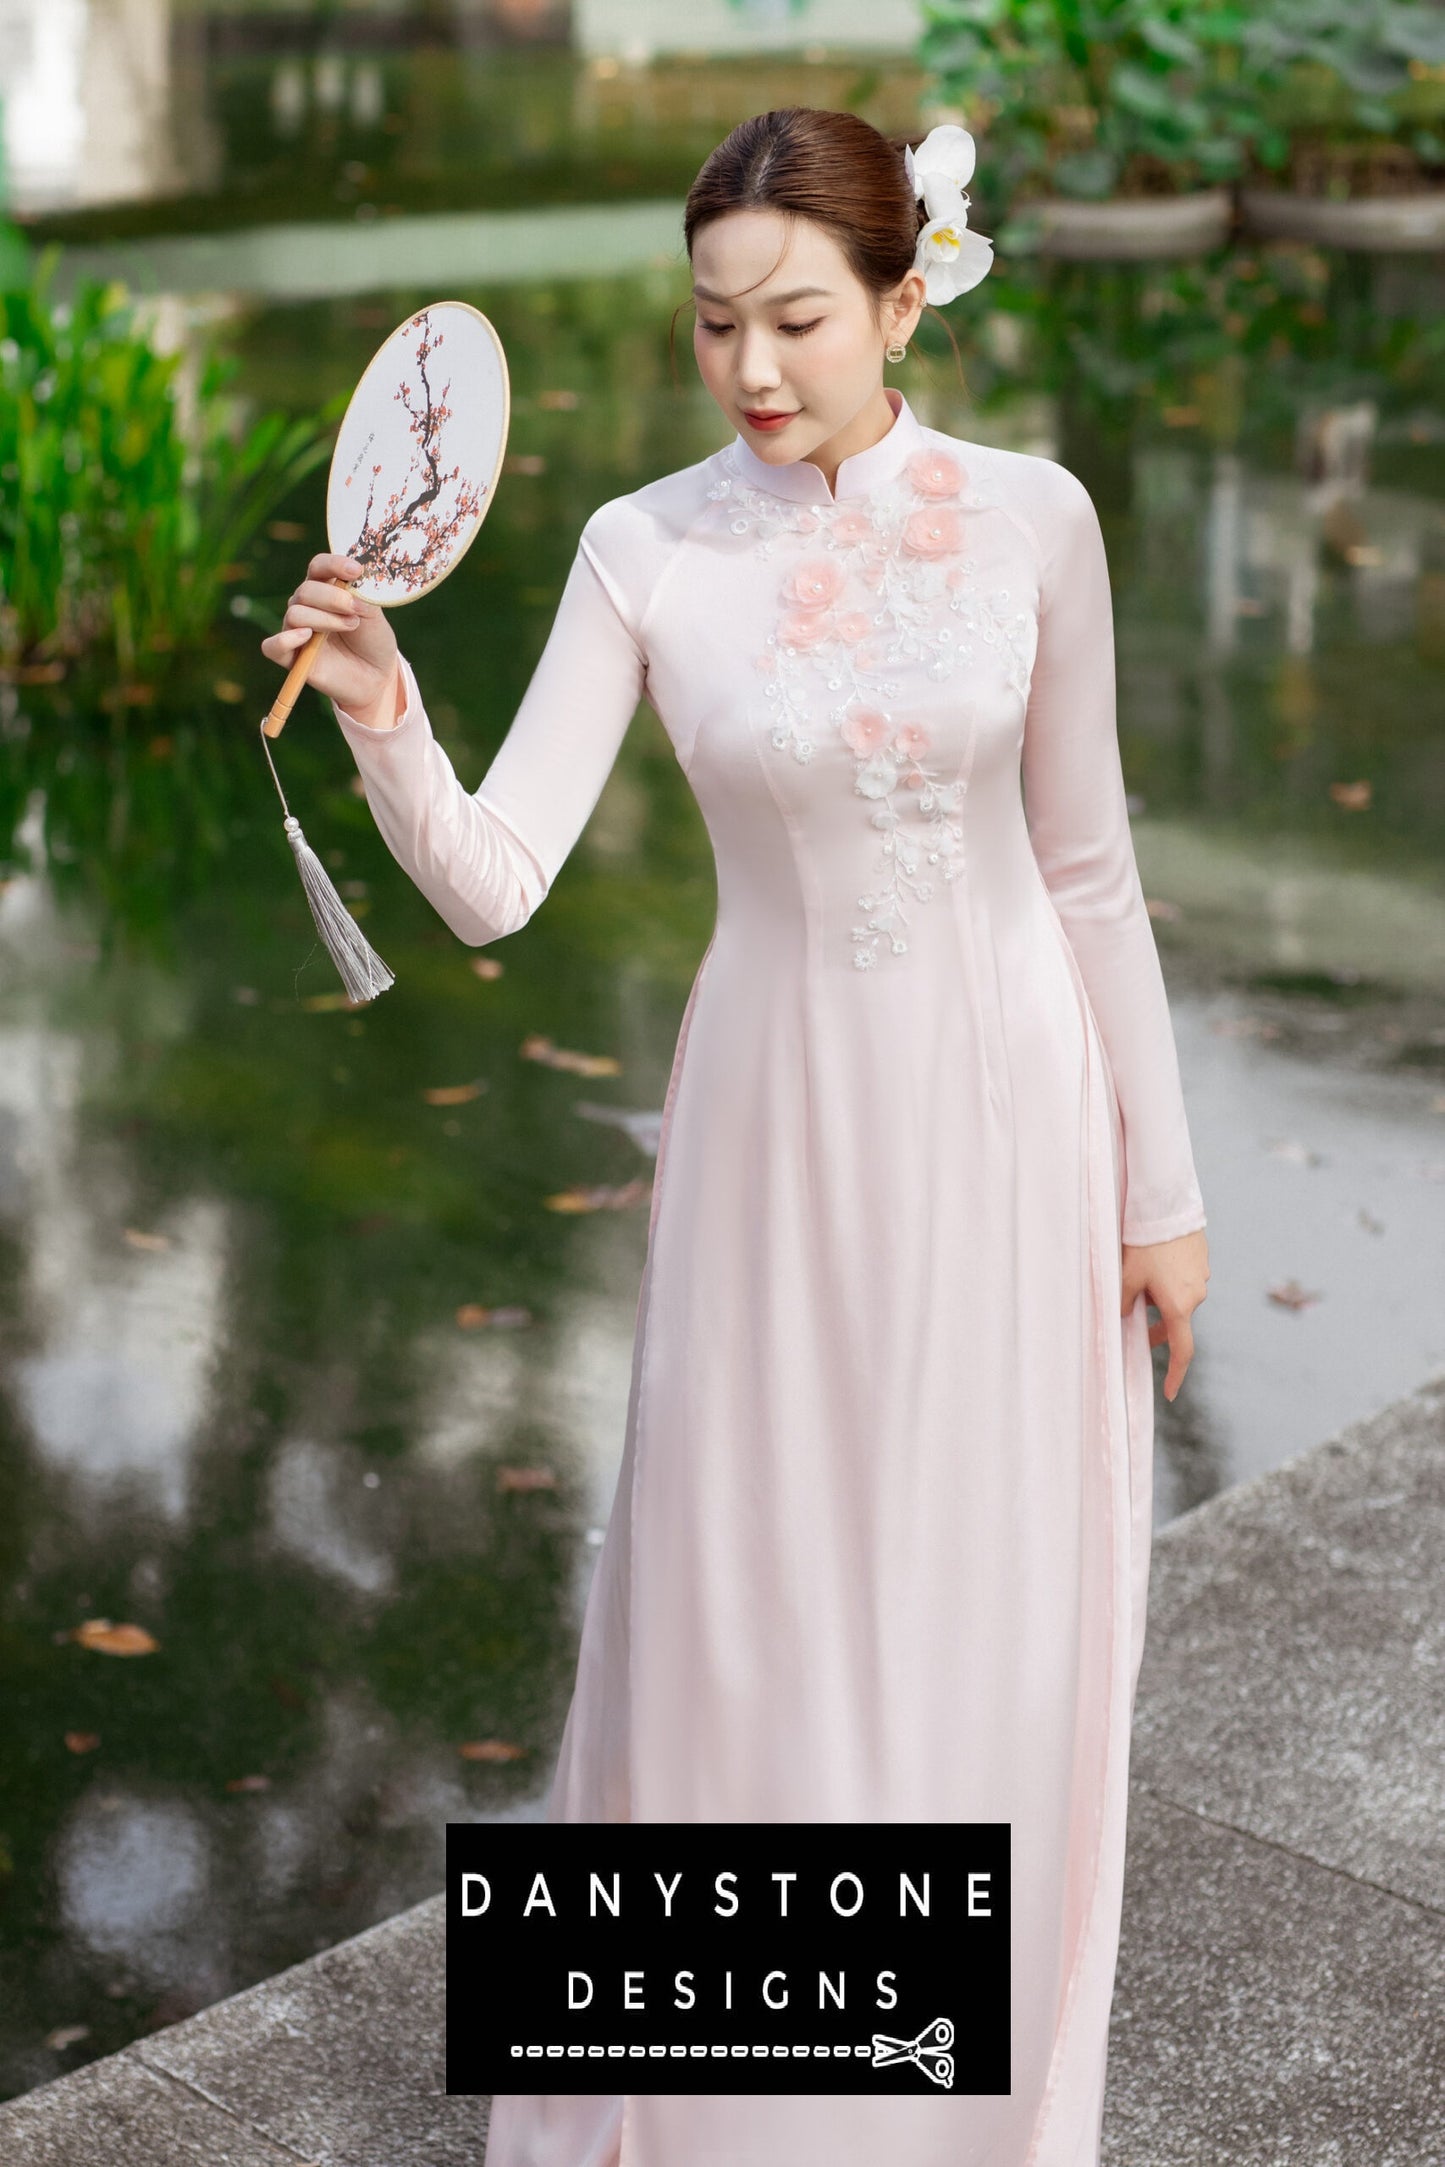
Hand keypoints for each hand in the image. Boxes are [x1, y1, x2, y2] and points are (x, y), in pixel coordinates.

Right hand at [260, 552, 399, 726]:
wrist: (376, 676)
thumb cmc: (373, 640)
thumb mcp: (374, 614)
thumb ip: (362, 595)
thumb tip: (351, 581)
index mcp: (325, 588)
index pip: (318, 567)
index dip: (334, 565)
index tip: (356, 571)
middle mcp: (306, 605)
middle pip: (306, 591)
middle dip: (333, 599)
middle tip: (355, 613)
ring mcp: (296, 630)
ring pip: (295, 614)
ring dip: (325, 620)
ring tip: (350, 626)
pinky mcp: (291, 657)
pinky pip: (272, 646)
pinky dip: (284, 640)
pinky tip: (306, 637)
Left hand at [1122, 1227, 1208, 1402]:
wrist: (1168, 1207)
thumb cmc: (1145, 1244)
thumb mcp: (1126, 1276)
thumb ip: (1124, 1302)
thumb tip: (1123, 1317)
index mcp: (1179, 1306)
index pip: (1181, 1350)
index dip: (1175, 1374)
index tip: (1169, 1392)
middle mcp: (1197, 1296)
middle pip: (1176, 1322)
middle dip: (1156, 1326)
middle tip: (1134, 1322)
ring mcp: (1202, 1278)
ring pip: (1179, 1299)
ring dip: (1160, 1299)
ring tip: (1138, 1280)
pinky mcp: (1201, 1262)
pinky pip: (1184, 1281)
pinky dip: (1169, 1282)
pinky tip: (1153, 1263)